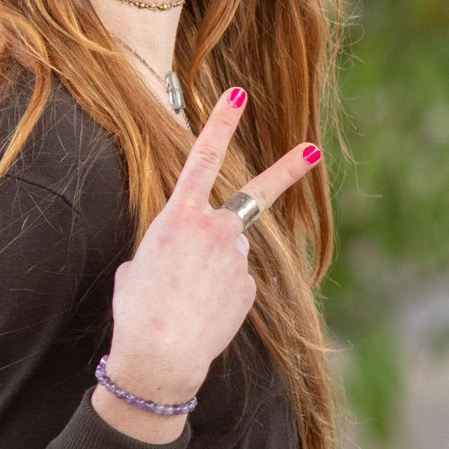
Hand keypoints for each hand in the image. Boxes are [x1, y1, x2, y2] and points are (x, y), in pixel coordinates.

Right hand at [95, 84, 317, 442]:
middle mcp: (215, 230)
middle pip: (254, 196)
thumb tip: (187, 258)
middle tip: (311, 151)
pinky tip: (201, 315)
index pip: (203, 157)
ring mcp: (238, 259)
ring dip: (213, 270)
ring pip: (230, 253)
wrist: (160, 356)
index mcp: (178, 217)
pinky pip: (234, 284)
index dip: (220, 122)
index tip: (238, 92)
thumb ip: (165, 248)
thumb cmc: (136, 311)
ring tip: (186, 300)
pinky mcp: (250, 288)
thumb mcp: (137, 267)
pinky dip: (219, 297)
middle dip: (286, 171)